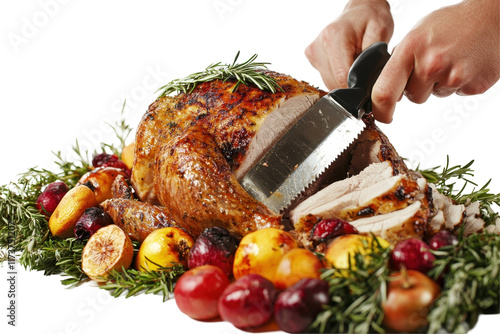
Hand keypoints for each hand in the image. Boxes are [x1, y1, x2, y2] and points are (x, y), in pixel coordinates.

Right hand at [305, 0, 393, 88]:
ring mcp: (313, 52)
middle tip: (363, 68)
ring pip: (329, 83)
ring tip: (354, 64)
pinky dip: (337, 75)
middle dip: (350, 82)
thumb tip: (366, 83)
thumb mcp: (380, 33)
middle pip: (334, 83)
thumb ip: (372, 59)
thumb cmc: (371, 18)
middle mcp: (318, 46)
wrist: (359, 11)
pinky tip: (345, 63)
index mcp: (333, 38)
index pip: (342, 78)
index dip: (357, 85)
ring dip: (343, 79)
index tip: (367, 81)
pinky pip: (326, 77)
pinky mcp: (312, 57)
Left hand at [372, 0, 499, 122]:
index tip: (381, 116)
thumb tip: (384, 87)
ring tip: (450, 60)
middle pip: (413, 96)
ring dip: (438, 84)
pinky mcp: (473, 86)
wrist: (493, 18)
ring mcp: (453, 76)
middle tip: (432, 64)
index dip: (379, 109)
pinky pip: (454, 94)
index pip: (384, 91)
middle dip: (418, 86)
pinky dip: (457, 83)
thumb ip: (399, 61)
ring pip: (433, 96)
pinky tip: (463, 64)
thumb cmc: (452, 24)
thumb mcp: (416, 34)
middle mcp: (430, 64)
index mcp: (411, 49)